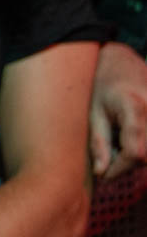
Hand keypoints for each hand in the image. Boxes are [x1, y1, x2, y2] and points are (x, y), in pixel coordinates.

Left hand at [90, 40, 146, 178]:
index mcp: (134, 108)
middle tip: (110, 159)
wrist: (122, 61)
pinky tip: (131, 139)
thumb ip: (99, 143)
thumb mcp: (94, 112)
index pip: (135, 152)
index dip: (120, 169)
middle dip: (128, 164)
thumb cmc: (103, 84)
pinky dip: (144, 145)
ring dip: (139, 155)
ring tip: (120, 146)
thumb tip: (101, 172)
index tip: (104, 175)